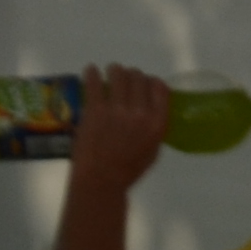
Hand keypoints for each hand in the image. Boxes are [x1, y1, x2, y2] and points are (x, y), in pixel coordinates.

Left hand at [75, 64, 173, 188]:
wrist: (101, 179)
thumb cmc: (129, 169)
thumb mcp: (153, 150)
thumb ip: (154, 128)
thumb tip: (148, 111)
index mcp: (157, 123)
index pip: (159, 88)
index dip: (151, 81)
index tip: (145, 83)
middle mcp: (140, 113)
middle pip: (139, 78)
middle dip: (132, 75)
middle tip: (124, 79)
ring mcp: (117, 110)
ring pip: (119, 74)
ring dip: (115, 70)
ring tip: (110, 72)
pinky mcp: (95, 109)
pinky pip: (95, 82)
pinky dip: (92, 73)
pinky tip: (91, 70)